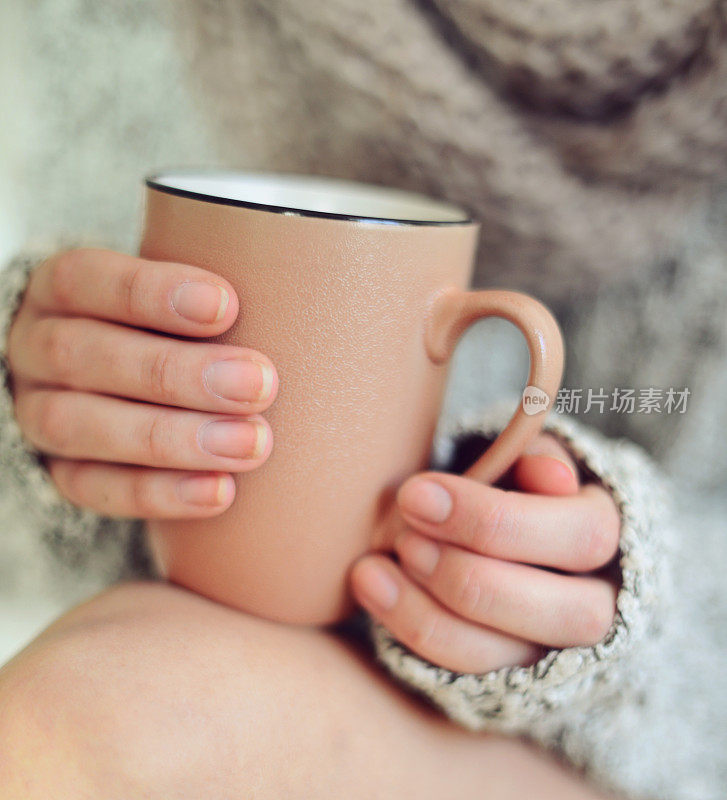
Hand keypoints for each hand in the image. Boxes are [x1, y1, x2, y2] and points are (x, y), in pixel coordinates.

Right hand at [7, 248, 277, 518]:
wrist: (118, 386)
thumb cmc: (166, 327)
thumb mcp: (173, 298)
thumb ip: (207, 299)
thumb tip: (296, 293)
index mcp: (61, 291)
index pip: (86, 280)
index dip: (151, 294)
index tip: (226, 306)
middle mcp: (37, 349)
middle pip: (86, 356)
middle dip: (177, 373)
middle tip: (259, 385)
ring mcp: (39, 413)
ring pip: (82, 427)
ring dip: (172, 439)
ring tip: (252, 445)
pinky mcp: (58, 472)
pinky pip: (93, 489)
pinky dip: (158, 493)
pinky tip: (220, 491)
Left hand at [351, 435, 620, 672]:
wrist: (514, 539)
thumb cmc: (515, 488)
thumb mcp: (528, 461)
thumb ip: (539, 458)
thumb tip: (549, 474)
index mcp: (609, 534)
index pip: (582, 536)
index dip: (496, 520)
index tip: (417, 493)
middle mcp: (599, 604)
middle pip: (563, 612)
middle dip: (468, 575)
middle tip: (403, 537)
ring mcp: (554, 651)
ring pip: (507, 654)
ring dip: (429, 611)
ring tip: (373, 567)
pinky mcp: (509, 676)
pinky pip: (464, 670)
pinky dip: (410, 628)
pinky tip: (371, 586)